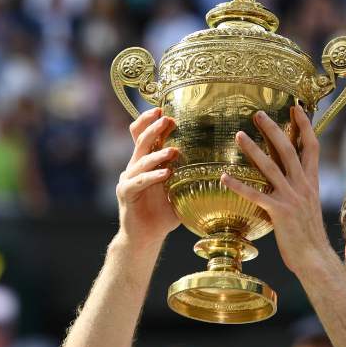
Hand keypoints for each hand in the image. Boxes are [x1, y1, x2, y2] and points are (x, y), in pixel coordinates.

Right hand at [116, 107, 180, 246]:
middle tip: (167, 118)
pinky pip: (139, 181)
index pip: (141, 134)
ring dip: (157, 153)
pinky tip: (166, 174)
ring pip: (140, 160)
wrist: (146, 236)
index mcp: (145, 162)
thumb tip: (219, 164)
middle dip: (154, 128)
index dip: (149, 121)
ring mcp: (128, 179)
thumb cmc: (165, 212)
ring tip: (173, 151)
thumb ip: (189, 175)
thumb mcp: (179, 189)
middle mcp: (134, 166)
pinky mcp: (126, 193)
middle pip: (140, 140)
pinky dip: (152, 176)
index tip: (163, 110)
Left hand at [221, 106, 331, 273]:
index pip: (311, 147)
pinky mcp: (279, 212)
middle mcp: (303, 186)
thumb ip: (298, 189)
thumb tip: (286, 178)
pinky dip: (238, 185)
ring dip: (253, 150)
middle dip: (274, 129)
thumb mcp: (307, 206)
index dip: (305, 126)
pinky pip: (255, 195)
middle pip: (289, 150)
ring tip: (238, 134)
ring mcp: (291, 198)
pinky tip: (223, 176)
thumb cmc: (308, 235)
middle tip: (258, 113)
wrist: (314, 258)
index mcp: (311, 183)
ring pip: (271, 167)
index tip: (296, 108)